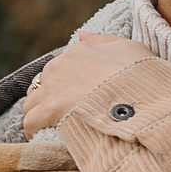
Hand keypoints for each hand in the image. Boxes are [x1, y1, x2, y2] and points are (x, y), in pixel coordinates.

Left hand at [22, 32, 154, 131]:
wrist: (140, 97)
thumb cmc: (141, 76)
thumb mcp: (130, 49)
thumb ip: (104, 41)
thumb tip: (81, 34)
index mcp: (81, 51)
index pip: (62, 65)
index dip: (66, 83)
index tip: (75, 97)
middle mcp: (62, 65)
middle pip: (44, 82)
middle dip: (50, 97)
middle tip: (63, 114)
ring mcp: (54, 87)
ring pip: (31, 101)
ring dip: (38, 113)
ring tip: (49, 127)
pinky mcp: (49, 109)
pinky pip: (30, 121)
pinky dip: (33, 129)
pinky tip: (40, 136)